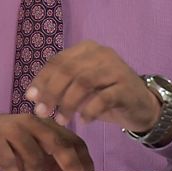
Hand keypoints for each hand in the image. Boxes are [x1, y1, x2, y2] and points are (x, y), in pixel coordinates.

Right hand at [0, 112, 94, 170]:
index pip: (72, 140)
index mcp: (45, 124)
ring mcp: (12, 129)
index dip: (83, 160)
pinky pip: (10, 163)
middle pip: (58, 143)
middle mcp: (31, 122)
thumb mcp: (34, 150)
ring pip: (34, 156)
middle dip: (70, 165)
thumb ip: (53, 162)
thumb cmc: (7, 142)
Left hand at [26, 40, 162, 132]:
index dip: (42, 79)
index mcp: (86, 49)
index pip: (58, 61)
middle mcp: (101, 53)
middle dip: (51, 92)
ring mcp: (116, 68)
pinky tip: (84, 121)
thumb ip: (60, 87)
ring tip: (61, 120)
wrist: (142, 105)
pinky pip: (103, 98)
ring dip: (68, 103)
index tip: (30, 98)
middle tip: (42, 113)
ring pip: (84, 82)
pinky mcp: (126, 87)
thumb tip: (32, 96)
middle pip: (68, 70)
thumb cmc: (105, 96)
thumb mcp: (80, 89)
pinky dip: (89, 110)